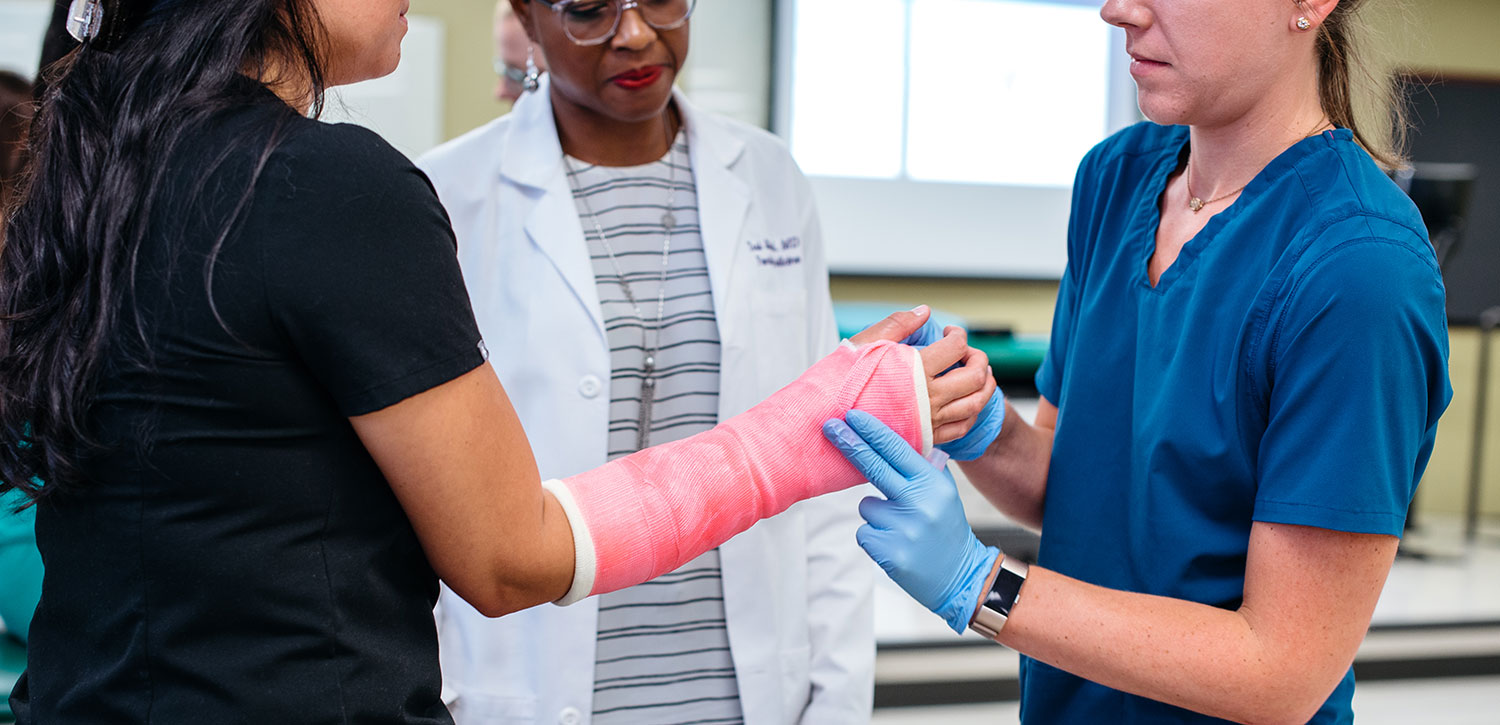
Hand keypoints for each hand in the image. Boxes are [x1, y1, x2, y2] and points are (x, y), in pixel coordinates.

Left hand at [823, 409, 998, 633]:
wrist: (961, 576)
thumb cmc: (945, 528)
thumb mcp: (943, 492)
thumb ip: (922, 467)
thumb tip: (888, 438)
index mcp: (933, 484)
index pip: (897, 449)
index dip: (871, 431)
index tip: (852, 415)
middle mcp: (919, 503)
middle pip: (874, 467)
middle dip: (849, 444)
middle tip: (829, 426)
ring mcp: (903, 529)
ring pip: (866, 507)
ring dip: (876, 515)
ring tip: (902, 528)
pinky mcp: (889, 552)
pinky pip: (864, 532)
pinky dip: (874, 537)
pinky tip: (896, 544)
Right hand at [849, 306, 997, 445]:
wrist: (822, 423)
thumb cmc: (837, 384)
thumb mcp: (863, 345)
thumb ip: (897, 324)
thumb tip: (925, 312)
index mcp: (915, 371)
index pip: (955, 347)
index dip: (958, 335)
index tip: (950, 333)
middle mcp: (928, 399)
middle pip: (974, 375)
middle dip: (978, 358)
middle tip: (967, 353)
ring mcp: (929, 422)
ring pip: (975, 403)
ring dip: (985, 384)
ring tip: (978, 373)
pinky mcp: (926, 440)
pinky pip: (962, 427)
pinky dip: (972, 411)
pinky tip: (966, 401)